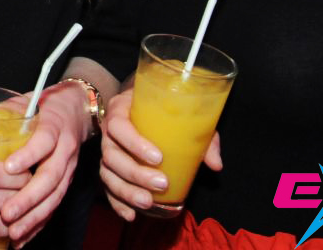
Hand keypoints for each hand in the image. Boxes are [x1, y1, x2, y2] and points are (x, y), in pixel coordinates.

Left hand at [3, 85, 89, 246]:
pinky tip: (22, 239)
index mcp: (52, 126)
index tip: (7, 168)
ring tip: (13, 233)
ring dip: (33, 217)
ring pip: (54, 197)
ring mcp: (68, 170)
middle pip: (51, 177)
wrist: (74, 113)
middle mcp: (64, 150)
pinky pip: (54, 208)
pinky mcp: (66, 184)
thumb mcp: (19, 103)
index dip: (28, 155)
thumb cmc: (40, 109)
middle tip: (6, 213)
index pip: (44, 142)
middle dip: (28, 198)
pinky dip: (38, 225)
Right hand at [98, 86, 220, 221]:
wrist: (140, 107)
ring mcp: (107, 151)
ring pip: (107, 174)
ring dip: (126, 191)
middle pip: (111, 155)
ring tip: (148, 202)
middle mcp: (108, 131)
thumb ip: (200, 135)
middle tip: (162, 184)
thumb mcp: (181, 114)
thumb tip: (215, 164)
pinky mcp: (109, 169)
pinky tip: (130, 215)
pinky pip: (107, 187)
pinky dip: (117, 203)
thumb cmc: (160, 110)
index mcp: (121, 110)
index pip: (118, 126)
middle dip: (136, 173)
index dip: (134, 143)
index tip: (158, 158)